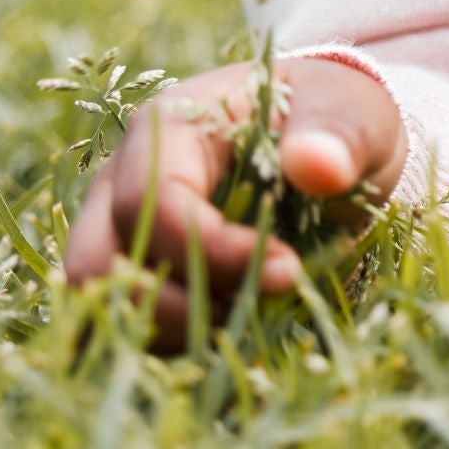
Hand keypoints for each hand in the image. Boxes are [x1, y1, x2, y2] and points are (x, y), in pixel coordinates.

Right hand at [59, 55, 403, 346]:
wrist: (329, 140)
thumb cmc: (334, 116)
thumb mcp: (350, 108)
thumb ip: (336, 132)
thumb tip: (318, 164)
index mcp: (167, 127)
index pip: (151, 205)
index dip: (211, 252)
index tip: (286, 269)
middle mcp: (123, 179)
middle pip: (97, 263)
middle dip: (175, 304)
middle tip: (259, 301)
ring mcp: (120, 228)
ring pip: (104, 302)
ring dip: (174, 328)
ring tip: (252, 313)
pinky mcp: (136, 269)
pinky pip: (126, 322)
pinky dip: (171, 340)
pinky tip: (232, 327)